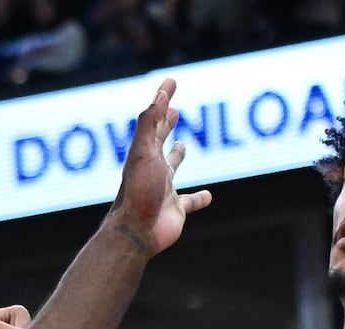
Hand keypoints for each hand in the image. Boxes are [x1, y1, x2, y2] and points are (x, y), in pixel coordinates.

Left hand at [108, 80, 211, 254]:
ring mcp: (164, 189)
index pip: (155, 118)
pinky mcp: (176, 209)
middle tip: (173, 110)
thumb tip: (161, 96)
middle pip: (160, 140)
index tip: (171, 81)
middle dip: (166, 123)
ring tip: (183, 146)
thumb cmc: (138, 190)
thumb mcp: (143, 151)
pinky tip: (208, 196)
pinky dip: (199, 198)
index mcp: (145, 151)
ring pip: (172, 168)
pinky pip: (190, 201)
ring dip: (177, 156)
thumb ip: (151, 122)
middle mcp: (153, 168)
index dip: (163, 98)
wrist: (136, 231)